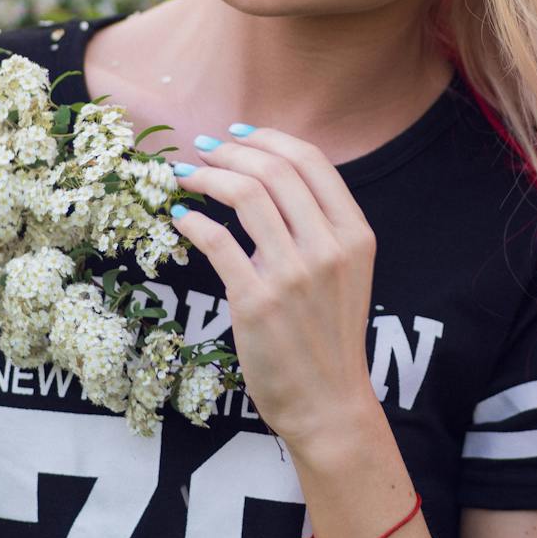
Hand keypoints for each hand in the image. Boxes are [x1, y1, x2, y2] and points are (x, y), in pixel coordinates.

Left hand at [167, 125, 381, 450]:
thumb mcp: (346, 273)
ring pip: (246, 196)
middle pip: (275, 171)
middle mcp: (329, 248)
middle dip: (231, 151)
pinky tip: (180, 217)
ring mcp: (294, 274)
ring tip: (186, 176)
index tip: (238, 134)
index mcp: (355, 234)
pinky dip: (194, 221)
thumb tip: (268, 182)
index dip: (269, 139)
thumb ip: (319, 228)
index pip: (311, 162)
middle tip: (203, 150)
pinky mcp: (258, 302)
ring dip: (208, 176)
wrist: (329, 404)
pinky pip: (218, 242)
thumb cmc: (330, 337)